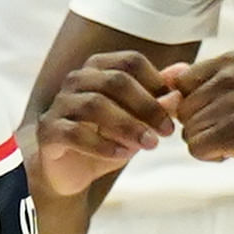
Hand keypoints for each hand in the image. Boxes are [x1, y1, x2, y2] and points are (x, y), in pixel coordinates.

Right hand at [29, 51, 174, 200]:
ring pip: (94, 105)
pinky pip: (74, 133)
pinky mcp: (48, 131)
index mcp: (98, 68)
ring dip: (127, 126)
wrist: (70, 171)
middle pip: (115, 81)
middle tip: (167, 130)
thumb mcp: (138, 119)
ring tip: (149, 145)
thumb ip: (158, 97)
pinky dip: (101, 144)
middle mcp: (76, 80)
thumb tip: (184, 73)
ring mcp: (59, 105)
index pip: (130, 61)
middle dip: (146, 106)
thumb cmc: (106, 138)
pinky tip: (121, 155)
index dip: (156, 82)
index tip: (174, 107)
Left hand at [170, 52, 233, 188]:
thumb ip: (203, 83)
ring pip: (187, 132)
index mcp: (232, 60)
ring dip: (211, 143)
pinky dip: (214, 157)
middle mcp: (231, 75)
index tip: (229, 114)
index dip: (197, 107)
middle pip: (181, 110)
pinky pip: (196, 148)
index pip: (181, 85)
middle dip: (202, 127)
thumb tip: (164, 78)